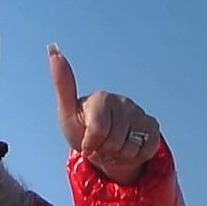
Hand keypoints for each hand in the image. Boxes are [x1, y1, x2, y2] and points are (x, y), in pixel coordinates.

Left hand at [50, 45, 162, 182]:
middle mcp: (123, 102)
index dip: (90, 144)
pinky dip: (135, 156)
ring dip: (118, 155)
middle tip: (99, 144)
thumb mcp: (66, 113)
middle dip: (104, 150)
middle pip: (115, 142)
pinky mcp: (152, 125)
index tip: (85, 142)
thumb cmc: (81, 128)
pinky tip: (127, 147)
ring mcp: (139, 113)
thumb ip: (63, 85)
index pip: (98, 131)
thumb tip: (53, 49)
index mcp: (101, 98)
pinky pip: (147, 149)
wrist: (101, 145)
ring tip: (112, 146)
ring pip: (131, 148)